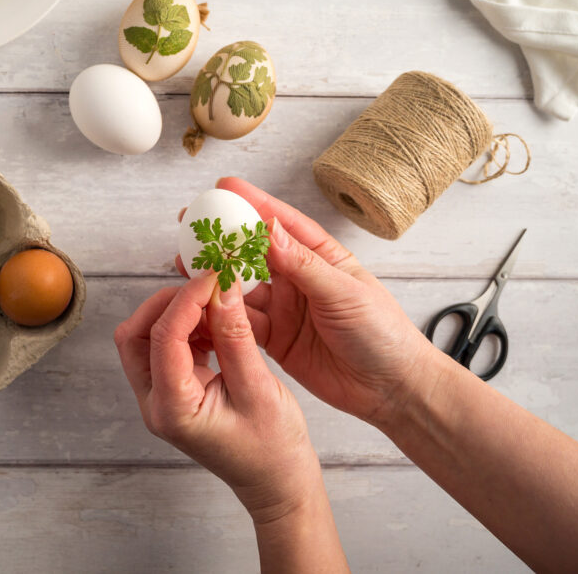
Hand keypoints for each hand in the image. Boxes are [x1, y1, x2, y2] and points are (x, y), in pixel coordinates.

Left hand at [113, 273, 322, 522]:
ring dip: (178, 313)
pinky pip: (167, 346)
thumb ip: (235, 337)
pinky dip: (188, 326)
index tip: (213, 275)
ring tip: (217, 302)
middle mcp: (156, 403)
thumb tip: (222, 289)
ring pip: (147, 338)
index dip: (186, 300)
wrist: (276, 482)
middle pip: (136, 336)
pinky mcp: (175, 389)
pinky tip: (217, 321)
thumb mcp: (258, 389)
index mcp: (172, 409)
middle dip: (167, 303)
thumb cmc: (272, 448)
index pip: (162, 338)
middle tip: (206, 285)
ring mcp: (161, 397)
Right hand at [179, 177, 435, 426]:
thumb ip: (304, 265)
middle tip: (191, 223)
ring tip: (186, 262)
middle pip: (253, 252)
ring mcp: (284, 309)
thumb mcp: (344, 293)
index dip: (253, 203)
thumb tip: (270, 228)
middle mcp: (299, 280)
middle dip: (223, 237)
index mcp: (322, 258)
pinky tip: (200, 304)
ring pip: (241, 287)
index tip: (224, 187)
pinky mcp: (275, 339)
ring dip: (215, 276)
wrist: (391, 390)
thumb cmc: (382, 333)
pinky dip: (220, 314)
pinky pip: (241, 322)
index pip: (282, 224)